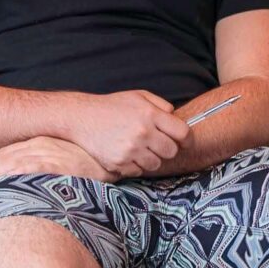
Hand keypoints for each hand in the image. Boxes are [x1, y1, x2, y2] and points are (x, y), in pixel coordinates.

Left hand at [0, 135, 108, 185]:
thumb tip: (25, 180)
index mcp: (43, 142)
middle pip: (7, 157)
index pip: (9, 152)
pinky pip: (30, 169)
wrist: (113, 164)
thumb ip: (45, 164)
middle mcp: (44, 144)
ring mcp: (51, 153)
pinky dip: (13, 176)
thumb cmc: (89, 167)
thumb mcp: (65, 159)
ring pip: (14, 162)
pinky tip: (1, 185)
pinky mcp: (59, 164)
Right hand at [65, 91, 189, 178]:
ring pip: (156, 164)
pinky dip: (135, 165)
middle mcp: (142, 133)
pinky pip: (138, 171)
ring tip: (139, 148)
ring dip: (151, 158)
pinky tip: (126, 154)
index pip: (182, 133)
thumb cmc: (110, 107)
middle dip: (167, 149)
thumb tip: (176, 118)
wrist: (80, 118)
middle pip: (171, 151)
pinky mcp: (119, 163)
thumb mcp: (138, 96)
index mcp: (150, 115)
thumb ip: (161, 105)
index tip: (184, 143)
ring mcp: (130, 150)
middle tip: (156, 144)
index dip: (187, 140)